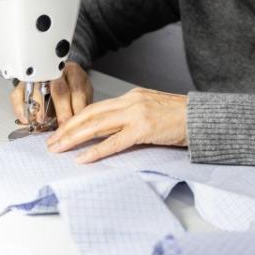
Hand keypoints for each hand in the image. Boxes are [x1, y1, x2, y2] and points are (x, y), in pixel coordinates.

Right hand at [10, 62, 92, 124]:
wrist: (60, 75)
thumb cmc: (72, 87)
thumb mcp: (83, 92)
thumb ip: (81, 106)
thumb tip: (80, 124)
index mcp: (74, 73)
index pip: (77, 90)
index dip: (77, 108)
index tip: (76, 123)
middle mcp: (55, 72)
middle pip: (59, 90)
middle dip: (61, 111)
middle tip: (62, 127)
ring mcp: (38, 76)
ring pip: (36, 90)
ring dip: (39, 109)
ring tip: (42, 122)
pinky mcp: (24, 83)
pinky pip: (17, 95)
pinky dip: (20, 108)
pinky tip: (25, 120)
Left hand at [46, 87, 188, 163]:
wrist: (203, 118)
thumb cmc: (181, 118)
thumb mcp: (151, 111)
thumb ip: (132, 117)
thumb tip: (112, 132)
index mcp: (132, 96)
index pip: (96, 107)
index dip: (75, 119)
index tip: (62, 131)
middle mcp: (131, 101)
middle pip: (90, 114)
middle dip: (67, 129)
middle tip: (51, 141)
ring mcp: (137, 114)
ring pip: (96, 125)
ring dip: (73, 138)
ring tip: (58, 148)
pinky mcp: (144, 129)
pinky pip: (114, 142)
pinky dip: (95, 150)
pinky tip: (82, 158)